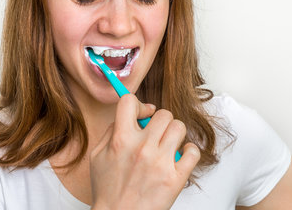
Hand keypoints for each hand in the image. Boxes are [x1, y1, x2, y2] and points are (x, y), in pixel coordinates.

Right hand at [89, 94, 200, 209]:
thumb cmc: (108, 190)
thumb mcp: (98, 156)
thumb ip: (112, 130)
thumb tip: (131, 113)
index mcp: (121, 140)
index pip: (129, 102)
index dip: (139, 105)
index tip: (142, 115)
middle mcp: (142, 148)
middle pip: (163, 114)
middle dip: (161, 121)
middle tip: (157, 133)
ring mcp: (160, 163)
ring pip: (179, 127)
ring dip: (175, 134)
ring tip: (168, 144)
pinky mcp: (175, 178)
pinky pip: (193, 151)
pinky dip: (189, 151)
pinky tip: (181, 156)